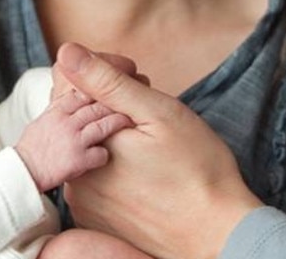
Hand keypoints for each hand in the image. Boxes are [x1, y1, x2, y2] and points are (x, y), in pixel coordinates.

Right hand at [14, 88, 133, 191]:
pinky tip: (111, 155)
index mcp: (58, 109)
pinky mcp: (77, 160)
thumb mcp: (43, 119)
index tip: (116, 89)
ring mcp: (73, 139)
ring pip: (103, 125)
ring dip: (119, 123)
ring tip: (130, 124)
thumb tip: (77, 94)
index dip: (102, 89)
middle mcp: (66, 121)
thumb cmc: (34, 149)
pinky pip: (101, 154)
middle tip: (133, 104)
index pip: (84, 91)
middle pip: (97, 105)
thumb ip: (63, 106)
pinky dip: (108, 154)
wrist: (22, 173)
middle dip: (117, 104)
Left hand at [56, 42, 262, 258]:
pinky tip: (145, 171)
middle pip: (78, 119)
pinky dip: (113, 168)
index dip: (107, 73)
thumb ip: (108, 82)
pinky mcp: (96, 221)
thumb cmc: (198, 169)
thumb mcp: (158, 113)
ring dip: (111, 135)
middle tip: (150, 109)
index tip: (139, 78)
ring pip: (87, 149)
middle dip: (109, 104)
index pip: (71, 86)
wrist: (218, 233)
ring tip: (150, 143)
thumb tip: (66, 53)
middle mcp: (75, 175)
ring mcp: (84, 203)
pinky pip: (94, 180)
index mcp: (87, 142)